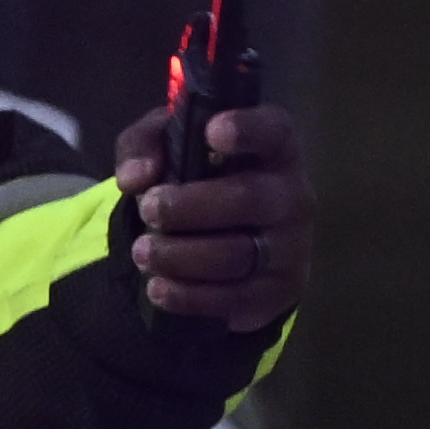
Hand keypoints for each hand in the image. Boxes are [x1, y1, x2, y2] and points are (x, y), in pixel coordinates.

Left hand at [112, 92, 311, 332]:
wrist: (226, 238)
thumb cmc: (201, 178)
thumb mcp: (166, 147)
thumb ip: (144, 145)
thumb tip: (136, 177)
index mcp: (275, 148)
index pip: (274, 131)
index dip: (248, 129)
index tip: (212, 132)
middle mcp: (293, 195)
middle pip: (250, 200)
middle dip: (190, 207)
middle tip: (149, 209)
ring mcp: (291, 246)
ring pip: (238, 255)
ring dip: (181, 256)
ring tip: (142, 252)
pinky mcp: (279, 290)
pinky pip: (235, 298)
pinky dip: (189, 296)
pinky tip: (158, 287)